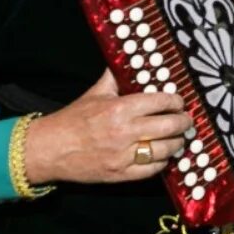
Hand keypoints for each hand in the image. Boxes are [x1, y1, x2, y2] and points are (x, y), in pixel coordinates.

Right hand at [19, 70, 190, 185]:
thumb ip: (115, 77)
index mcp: (120, 109)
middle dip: (183, 122)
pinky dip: (162, 162)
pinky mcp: (120, 174)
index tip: (179, 102)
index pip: (161, 101)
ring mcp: (123, 156)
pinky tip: (163, 155)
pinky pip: (152, 169)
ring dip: (177, 143)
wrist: (48, 149)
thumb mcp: (95, 93)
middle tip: (185, 120)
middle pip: (169, 126)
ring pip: (165, 149)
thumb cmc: (72, 120)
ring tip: (178, 137)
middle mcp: (124, 132)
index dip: (176, 101)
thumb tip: (127, 58)